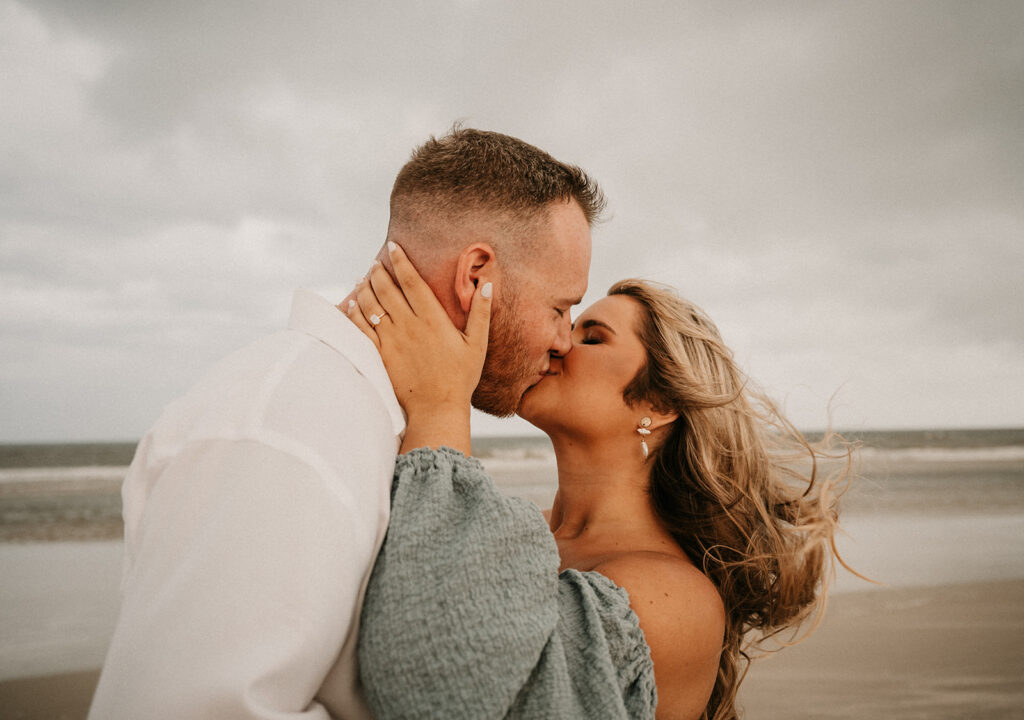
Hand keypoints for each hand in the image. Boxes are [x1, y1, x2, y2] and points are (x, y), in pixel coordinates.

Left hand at [347, 242, 491, 454]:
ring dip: (365, 287)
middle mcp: (409, 324)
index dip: (401, 261)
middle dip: (379, 271)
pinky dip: (355, 312)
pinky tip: (353, 302)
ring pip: (371, 305)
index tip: (393, 247)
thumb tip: (487, 284)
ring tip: (364, 277)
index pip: (411, 281)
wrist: (437, 408)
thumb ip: (481, 312)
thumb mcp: (477, 344)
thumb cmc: (461, 377)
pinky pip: (361, 328)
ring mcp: (391, 339)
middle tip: (375, 262)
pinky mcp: (380, 354)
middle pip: (387, 289)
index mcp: (432, 318)